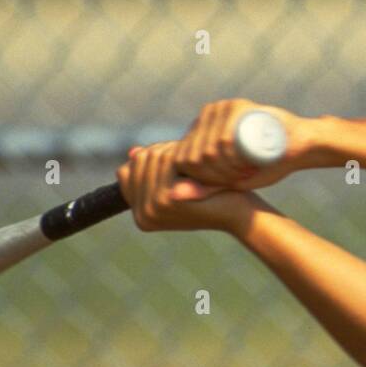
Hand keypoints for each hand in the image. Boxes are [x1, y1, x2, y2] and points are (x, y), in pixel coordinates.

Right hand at [117, 140, 267, 233]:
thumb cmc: (214, 193)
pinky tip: (199, 165)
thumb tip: (132, 152)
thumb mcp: (181, 181)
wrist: (240, 212)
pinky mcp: (164, 200)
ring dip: (175, 151)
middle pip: (138, 162)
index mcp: (142, 215)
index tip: (177, 161)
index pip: (125, 171)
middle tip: (190, 159)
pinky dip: (183, 155)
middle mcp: (142, 215)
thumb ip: (155, 170)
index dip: (150, 157)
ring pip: (151, 157)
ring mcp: (151, 209)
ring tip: (195, 163)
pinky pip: (164, 161)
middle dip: (164, 151)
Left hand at [171, 98, 310, 191]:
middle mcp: (208, 114)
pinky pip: (222, 142)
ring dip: (226, 171)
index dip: (202, 178)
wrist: (301, 143)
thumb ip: (203, 186)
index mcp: (200, 127)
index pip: (182, 159)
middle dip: (215, 177)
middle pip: (194, 156)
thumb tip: (171, 196)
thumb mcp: (230, 179)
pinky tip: (246, 166)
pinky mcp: (237, 107)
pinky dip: (232, 160)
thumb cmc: (266, 163)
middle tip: (240, 179)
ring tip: (245, 172)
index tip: (227, 183)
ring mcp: (222, 108)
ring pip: (207, 151)